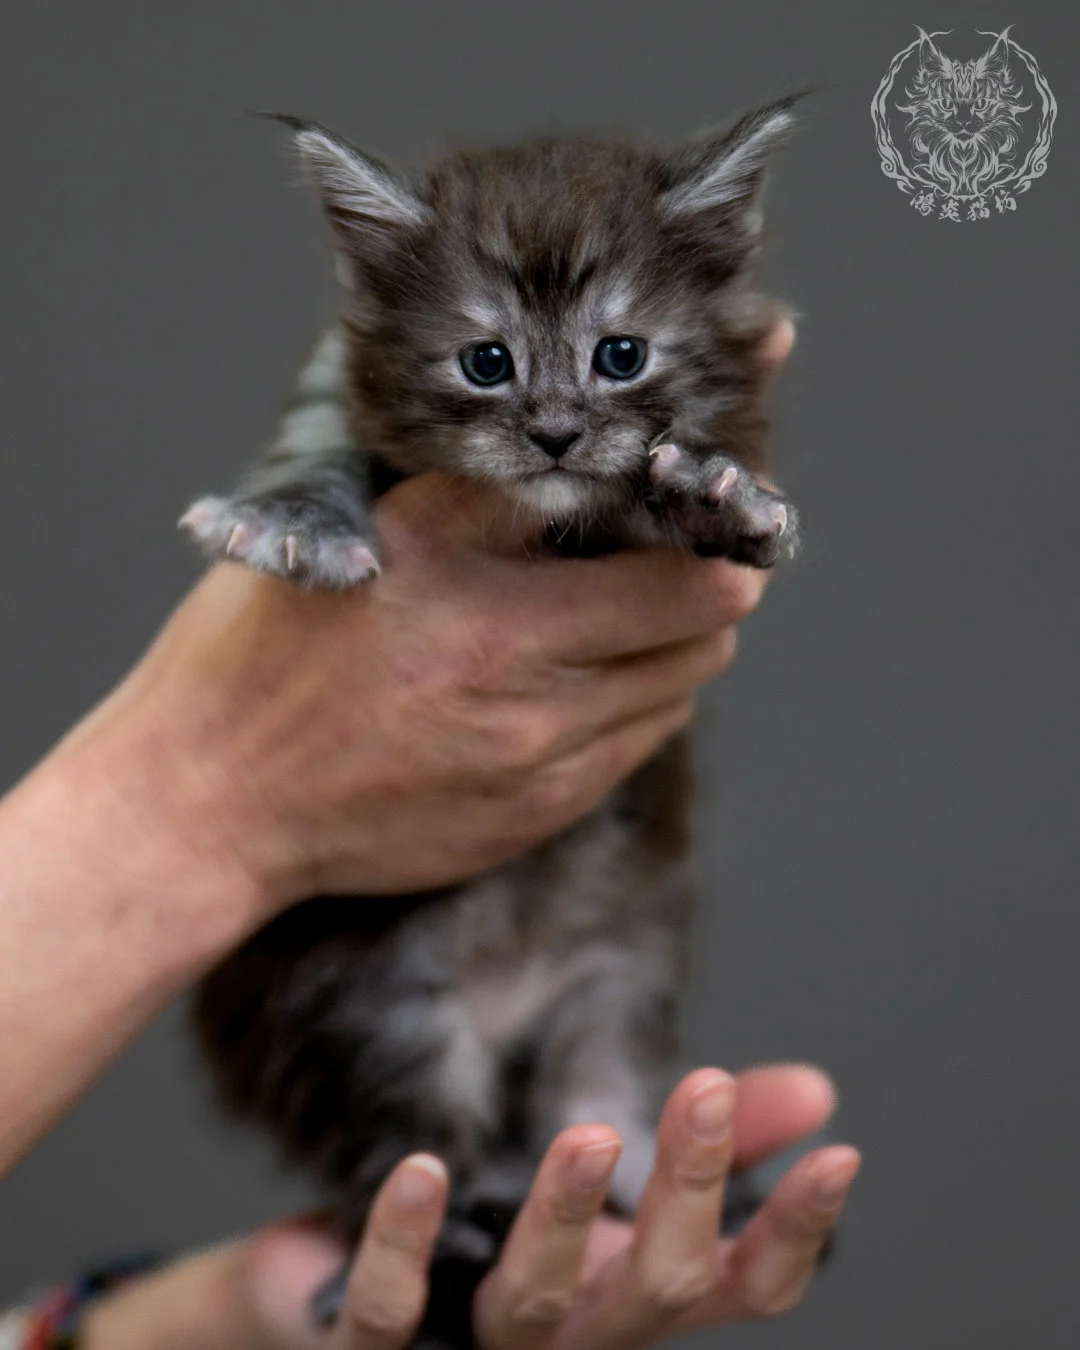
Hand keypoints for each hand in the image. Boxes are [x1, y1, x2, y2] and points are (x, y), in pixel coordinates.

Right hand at [66, 318, 795, 920]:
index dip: (707, 522)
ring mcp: (536, 755)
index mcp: (472, 579)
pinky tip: (577, 689)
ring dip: (674, 650)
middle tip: (684, 563)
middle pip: (700, 624)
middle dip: (708, 586)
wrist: (213, 802)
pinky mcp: (533, 817)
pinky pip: (632, 750)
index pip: (667, 553)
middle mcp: (518, 666)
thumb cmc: (263, 654)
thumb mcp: (354, 531)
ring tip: (628, 624)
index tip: (709, 503)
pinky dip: (632, 710)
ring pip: (678, 690)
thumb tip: (582, 466)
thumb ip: (477, 498)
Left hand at [79, 1059, 856, 1349]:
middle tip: (704, 1090)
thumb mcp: (604, 1192)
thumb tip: (812, 1089)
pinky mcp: (362, 1346)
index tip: (838, 1156)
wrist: (321, 1306)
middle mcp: (567, 1337)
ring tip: (588, 1135)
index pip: (736, 1290)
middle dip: (686, 1196)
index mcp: (625, 1295)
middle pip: (652, 1295)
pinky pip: (385, 1310)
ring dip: (561, 1220)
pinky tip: (423, 1168)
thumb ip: (707, 1148)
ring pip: (529, 1310)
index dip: (792, 1236)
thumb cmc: (485, 1247)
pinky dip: (404, 1243)